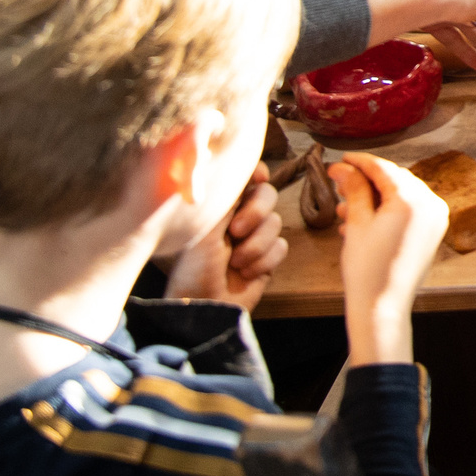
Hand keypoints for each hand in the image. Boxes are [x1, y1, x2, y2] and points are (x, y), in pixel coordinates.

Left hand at [163, 164, 285, 310]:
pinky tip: (246, 273)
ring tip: (236, 262)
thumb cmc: (194, 268)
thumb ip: (226, 198)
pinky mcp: (268, 259)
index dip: (257, 174)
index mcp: (220, 207)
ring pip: (276, 223)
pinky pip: (281, 247)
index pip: (246, 178)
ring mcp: (255, 238)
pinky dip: (264, 260)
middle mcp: (239, 218)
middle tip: (236, 232)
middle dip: (256, 213)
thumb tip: (242, 169)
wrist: (204, 306)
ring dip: (256, 245)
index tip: (258, 178)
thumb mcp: (205, 228)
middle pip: (268, 195)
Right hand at [332, 153, 448, 366]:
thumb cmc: (367, 268)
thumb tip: (343, 167)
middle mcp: (431, 204)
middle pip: (394, 180)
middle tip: (339, 181)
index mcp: (414, 199)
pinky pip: (407, 212)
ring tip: (343, 208)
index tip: (340, 160)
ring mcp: (435, 219)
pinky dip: (385, 212)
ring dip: (372, 198)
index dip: (359, 162)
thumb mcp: (357, 223)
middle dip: (365, 180)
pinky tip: (358, 222)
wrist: (382, 307)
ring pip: (399, 196)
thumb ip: (354, 189)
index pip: (384, 169)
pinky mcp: (432, 233)